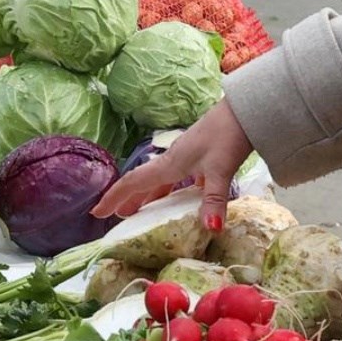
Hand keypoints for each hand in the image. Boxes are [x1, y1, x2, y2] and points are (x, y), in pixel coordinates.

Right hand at [91, 100, 252, 230]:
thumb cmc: (226, 136)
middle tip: (115, 218)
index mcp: (170, 163)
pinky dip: (172, 191)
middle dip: (128, 200)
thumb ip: (213, 201)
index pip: (134, 182)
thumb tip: (210, 229)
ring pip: (161, 181)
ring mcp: (187, 156)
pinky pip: (178, 179)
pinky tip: (180, 199)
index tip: (96, 212)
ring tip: (142, 212)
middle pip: (144, 183)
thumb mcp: (219, 171)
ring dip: (149, 197)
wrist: (244, 111)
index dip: (114, 197)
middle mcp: (174, 160)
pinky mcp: (201, 156)